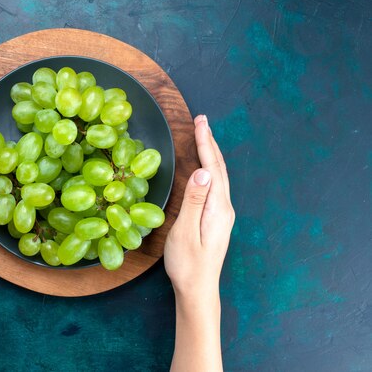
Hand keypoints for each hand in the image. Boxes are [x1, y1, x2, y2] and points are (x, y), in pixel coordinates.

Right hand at [164, 115, 234, 299]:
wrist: (198, 290)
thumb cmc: (188, 264)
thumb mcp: (185, 232)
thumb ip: (193, 201)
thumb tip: (202, 172)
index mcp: (217, 208)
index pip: (212, 168)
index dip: (205, 144)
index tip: (200, 122)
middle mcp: (224, 208)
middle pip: (219, 168)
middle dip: (210, 142)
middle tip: (202, 120)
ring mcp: (222, 213)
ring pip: (218, 176)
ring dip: (210, 153)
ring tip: (203, 135)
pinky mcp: (216, 218)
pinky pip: (215, 185)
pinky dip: (209, 167)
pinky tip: (204, 165)